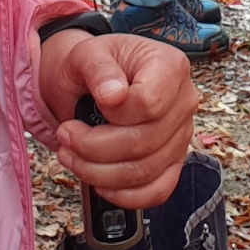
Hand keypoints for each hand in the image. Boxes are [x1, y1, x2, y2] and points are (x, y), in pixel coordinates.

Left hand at [38, 28, 196, 209]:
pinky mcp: (173, 163)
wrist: (93, 83)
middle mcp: (183, 102)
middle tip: (66, 136)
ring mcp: (181, 135)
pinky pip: (157, 191)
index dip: (115, 113)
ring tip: (72, 155)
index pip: (149, 104)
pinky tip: (99, 181)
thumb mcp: (87, 54)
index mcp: (170, 67)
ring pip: (144, 172)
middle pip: (144, 142)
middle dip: (93, 147)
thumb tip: (112, 96)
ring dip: (98, 173)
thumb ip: (99, 69)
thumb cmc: (95, 66)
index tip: (95, 104)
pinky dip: (123, 194)